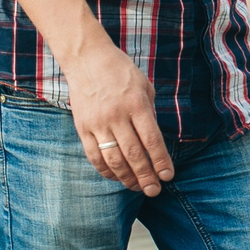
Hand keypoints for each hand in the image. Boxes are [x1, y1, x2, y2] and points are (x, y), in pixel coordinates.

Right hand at [61, 36, 175, 195]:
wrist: (87, 59)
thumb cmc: (121, 72)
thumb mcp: (144, 87)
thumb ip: (149, 114)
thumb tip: (154, 143)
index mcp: (136, 104)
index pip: (152, 141)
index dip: (161, 162)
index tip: (167, 176)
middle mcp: (117, 115)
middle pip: (134, 155)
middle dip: (146, 177)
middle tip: (154, 191)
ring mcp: (97, 123)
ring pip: (113, 160)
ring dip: (127, 178)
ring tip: (137, 187)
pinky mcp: (82, 127)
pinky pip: (94, 156)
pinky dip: (106, 170)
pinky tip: (116, 177)